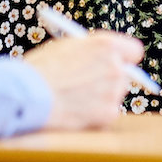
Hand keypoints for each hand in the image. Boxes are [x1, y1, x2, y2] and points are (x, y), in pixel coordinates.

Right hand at [23, 29, 144, 129]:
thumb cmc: (40, 69)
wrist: (28, 95)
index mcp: (106, 45)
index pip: (134, 50)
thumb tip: (96, 58)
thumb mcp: (66, 48)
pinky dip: (94, 116)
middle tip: (94, 85)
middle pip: (125, 75)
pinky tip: (74, 112)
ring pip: (114, 96)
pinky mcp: (108, 115)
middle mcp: (116, 68)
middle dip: (111, 80)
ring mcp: (114, 93)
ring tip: (75, 99)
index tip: (118, 62)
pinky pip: (106, 114)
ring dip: (101, 98)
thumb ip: (87, 52)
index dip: (125, 57)